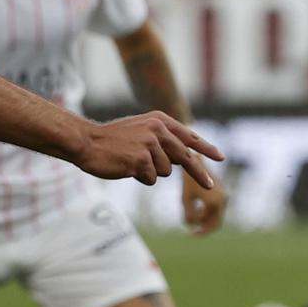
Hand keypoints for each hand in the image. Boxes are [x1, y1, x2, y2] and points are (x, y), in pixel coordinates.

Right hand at [73, 113, 224, 188]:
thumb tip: (183, 158)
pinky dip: (140, 178)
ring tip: (132, 163)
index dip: (206, 148)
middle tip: (210, 186)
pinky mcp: (141, 160)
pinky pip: (150, 179)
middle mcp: (158, 130)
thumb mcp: (140, 131)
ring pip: (165, 171)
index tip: (220, 157)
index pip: (189, 136)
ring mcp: (150, 144)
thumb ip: (161, 140)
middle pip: (185, 157)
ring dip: (151, 173)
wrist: (86, 142)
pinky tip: (126, 168)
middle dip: (198, 174)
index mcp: (159, 120)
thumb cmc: (111, 140)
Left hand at [182, 167, 226, 233]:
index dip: (201, 232)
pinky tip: (198, 210)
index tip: (191, 233)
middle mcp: (223, 200)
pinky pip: (218, 208)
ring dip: (207, 220)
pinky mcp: (223, 192)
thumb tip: (192, 226)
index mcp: (214, 203)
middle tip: (194, 232)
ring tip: (194, 219)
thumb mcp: (185, 199)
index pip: (211, 225)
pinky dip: (210, 213)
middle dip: (206, 228)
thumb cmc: (188, 180)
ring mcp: (224, 196)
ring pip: (218, 215)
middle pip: (216, 222)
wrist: (197, 160)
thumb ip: (189, 215)